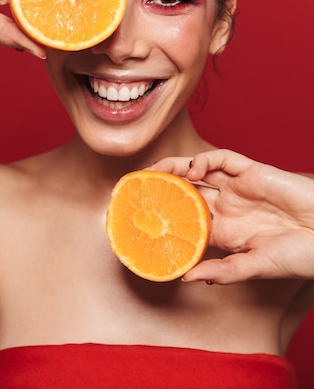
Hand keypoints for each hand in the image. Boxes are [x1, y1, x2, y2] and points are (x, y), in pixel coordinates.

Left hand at [150, 149, 313, 283]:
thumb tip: (186, 277)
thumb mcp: (256, 267)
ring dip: (175, 167)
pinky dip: (206, 160)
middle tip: (138, 186)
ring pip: (198, 170)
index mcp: (224, 230)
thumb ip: (223, 271)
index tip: (140, 217)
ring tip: (155, 172)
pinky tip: (194, 170)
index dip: (164, 215)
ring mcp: (238, 187)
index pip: (186, 218)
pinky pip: (223, 158)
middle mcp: (227, 206)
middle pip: (186, 190)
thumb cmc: (299, 255)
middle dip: (162, 185)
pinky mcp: (252, 171)